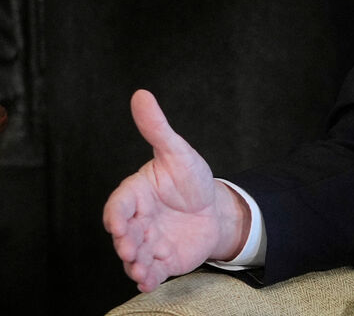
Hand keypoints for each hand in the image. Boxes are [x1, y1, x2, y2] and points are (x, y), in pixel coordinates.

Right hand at [103, 90, 249, 291]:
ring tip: (141, 269)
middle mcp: (137, 221)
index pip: (120, 204)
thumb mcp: (178, 152)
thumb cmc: (191, 179)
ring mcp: (147, 242)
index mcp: (136, 194)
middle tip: (130, 248)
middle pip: (124, 233)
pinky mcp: (161, 260)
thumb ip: (157, 128)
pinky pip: (151, 272)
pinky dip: (148, 278)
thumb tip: (142, 95)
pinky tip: (149, 282)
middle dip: (125, 242)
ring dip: (135, 264)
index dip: (117, 214)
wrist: (214, 209)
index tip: (118, 222)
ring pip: (134, 256)